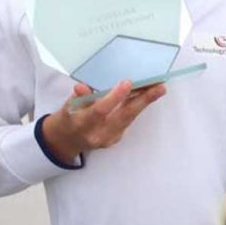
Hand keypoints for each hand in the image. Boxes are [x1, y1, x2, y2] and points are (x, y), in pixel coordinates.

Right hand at [42, 80, 165, 162]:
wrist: (66, 141)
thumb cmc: (69, 117)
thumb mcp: (68, 106)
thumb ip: (78, 97)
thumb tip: (82, 86)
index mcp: (81, 123)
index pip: (100, 110)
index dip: (114, 97)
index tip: (128, 83)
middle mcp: (97, 134)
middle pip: (123, 116)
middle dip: (143, 101)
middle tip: (159, 87)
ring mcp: (108, 138)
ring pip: (129, 118)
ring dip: (145, 102)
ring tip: (159, 88)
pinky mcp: (116, 138)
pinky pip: (129, 120)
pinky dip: (138, 107)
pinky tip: (148, 95)